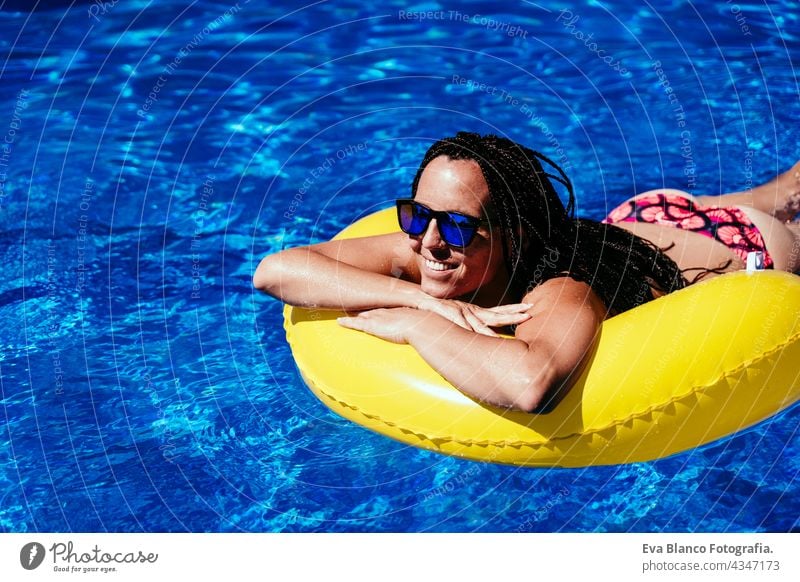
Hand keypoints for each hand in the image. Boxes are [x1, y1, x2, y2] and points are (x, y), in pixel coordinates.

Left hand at [337, 307, 422, 343]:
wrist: (422, 325)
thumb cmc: (428, 325)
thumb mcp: (426, 323)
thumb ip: (426, 326)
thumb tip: (434, 331)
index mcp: (396, 308)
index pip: (382, 304)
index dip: (374, 303)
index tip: (368, 299)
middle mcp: (385, 310)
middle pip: (368, 306)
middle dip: (359, 304)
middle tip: (350, 300)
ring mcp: (378, 317)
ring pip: (360, 313)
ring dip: (351, 311)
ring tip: (342, 308)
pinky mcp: (373, 326)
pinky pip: (355, 324)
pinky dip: (347, 323)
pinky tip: (338, 322)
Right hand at [415, 297, 531, 336]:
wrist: (416, 300)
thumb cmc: (437, 312)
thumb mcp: (457, 319)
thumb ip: (467, 329)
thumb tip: (481, 342)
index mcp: (474, 312)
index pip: (498, 312)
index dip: (513, 311)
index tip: (529, 309)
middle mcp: (470, 311)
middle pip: (495, 315)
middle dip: (512, 315)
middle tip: (529, 314)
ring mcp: (459, 311)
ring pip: (478, 321)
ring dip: (492, 327)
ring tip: (504, 333)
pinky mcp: (446, 312)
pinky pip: (457, 321)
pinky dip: (465, 326)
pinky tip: (472, 332)